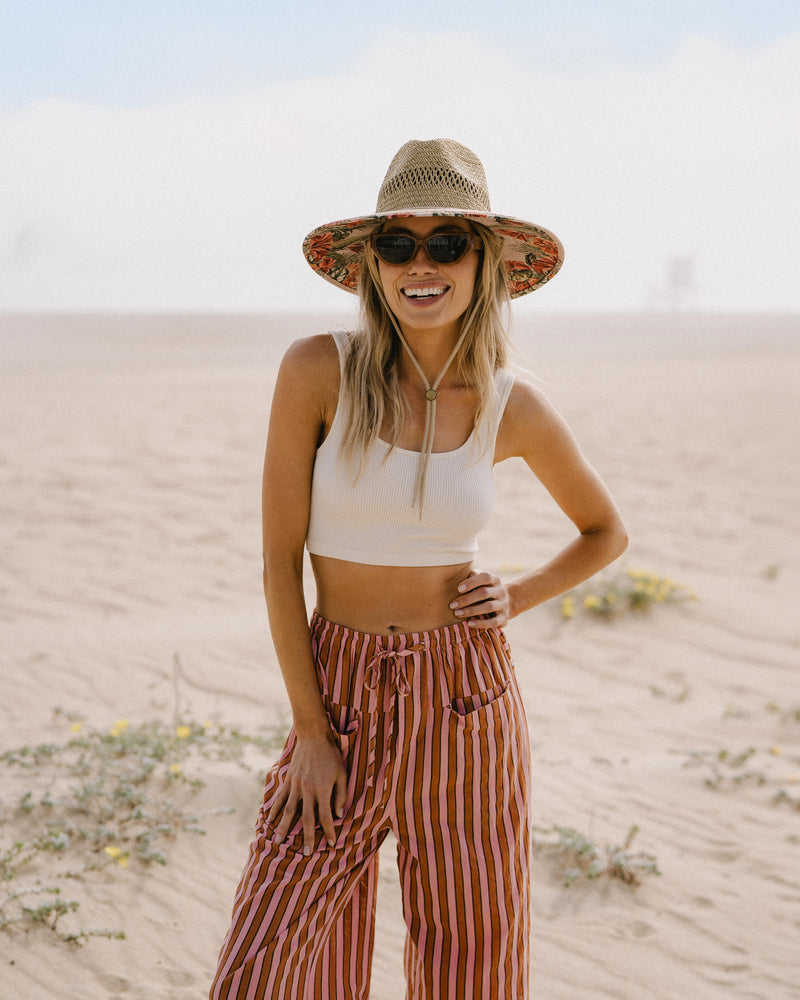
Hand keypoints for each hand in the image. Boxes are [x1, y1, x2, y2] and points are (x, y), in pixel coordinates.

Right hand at [267, 731, 347, 854]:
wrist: (314, 737)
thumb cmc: (331, 756)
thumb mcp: (342, 774)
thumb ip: (341, 795)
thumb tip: (339, 815)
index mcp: (322, 788)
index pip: (326, 816)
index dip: (330, 831)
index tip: (332, 843)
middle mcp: (307, 789)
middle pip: (307, 818)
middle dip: (308, 837)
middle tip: (307, 853)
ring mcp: (295, 785)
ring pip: (289, 810)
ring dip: (284, 827)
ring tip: (279, 841)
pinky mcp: (288, 780)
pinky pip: (280, 797)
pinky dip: (274, 809)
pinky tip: (269, 820)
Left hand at [449, 569, 511, 628]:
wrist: (507, 602)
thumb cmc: (485, 589)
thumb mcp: (480, 581)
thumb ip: (470, 577)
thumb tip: (454, 577)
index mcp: (495, 580)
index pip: (485, 577)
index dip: (472, 582)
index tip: (458, 589)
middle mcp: (501, 591)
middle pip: (484, 593)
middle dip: (467, 599)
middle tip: (452, 605)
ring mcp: (504, 605)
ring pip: (489, 607)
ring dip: (471, 611)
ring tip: (457, 613)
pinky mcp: (504, 618)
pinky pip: (493, 622)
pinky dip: (481, 623)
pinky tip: (469, 624)